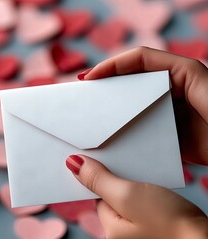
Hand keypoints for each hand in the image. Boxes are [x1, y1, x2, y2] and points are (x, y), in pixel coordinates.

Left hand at [66, 154, 207, 238]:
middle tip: (124, 157)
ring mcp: (141, 226)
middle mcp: (122, 229)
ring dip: (133, 178)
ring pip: (129, 192)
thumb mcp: (127, 196)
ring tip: (140, 166)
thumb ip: (98, 180)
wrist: (206, 238)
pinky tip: (153, 179)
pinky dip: (147, 185)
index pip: (95, 193)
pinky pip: (144, 197)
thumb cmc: (169, 222)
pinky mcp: (158, 221)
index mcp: (109, 227)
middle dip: (116, 174)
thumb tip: (72, 164)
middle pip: (111, 191)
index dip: (96, 173)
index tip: (98, 154)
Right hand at [79, 47, 207, 165]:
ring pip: (129, 107)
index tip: (89, 79)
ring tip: (90, 117)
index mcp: (174, 72)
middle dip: (104, 87)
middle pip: (128, 83)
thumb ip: (171, 69)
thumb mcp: (194, 78)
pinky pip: (137, 130)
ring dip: (110, 112)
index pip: (135, 61)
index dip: (110, 66)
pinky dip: (122, 132)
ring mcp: (164, 112)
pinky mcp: (164, 134)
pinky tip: (110, 138)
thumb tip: (130, 68)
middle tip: (82, 96)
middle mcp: (166, 90)